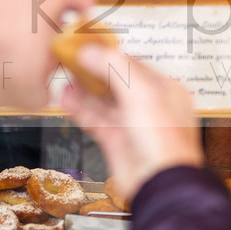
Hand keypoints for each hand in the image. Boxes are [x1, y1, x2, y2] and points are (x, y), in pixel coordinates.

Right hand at [61, 43, 202, 201]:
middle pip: (117, 81)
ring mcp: (134, 124)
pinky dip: (81, 108)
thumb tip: (90, 50)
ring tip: (64, 77)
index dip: (109, 54)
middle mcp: (151, 106)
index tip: (86, 45)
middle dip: (93, 71)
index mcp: (166, 90)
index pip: (134, 64)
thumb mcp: (141, 92)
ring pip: (104, 101)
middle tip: (70, 59)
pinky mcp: (118, 142)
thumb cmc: (163, 141)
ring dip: (84, 89)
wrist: (158, 183)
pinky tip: (66, 98)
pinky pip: (96, 119)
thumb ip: (114, 67)